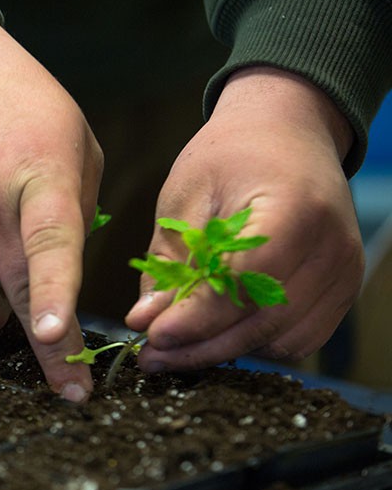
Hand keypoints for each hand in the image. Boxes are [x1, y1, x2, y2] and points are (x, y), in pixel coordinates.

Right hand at [0, 7, 103, 400]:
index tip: (59, 343)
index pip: (49, 245)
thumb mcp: (74, 139)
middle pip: (1, 286)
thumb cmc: (20, 102)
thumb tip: (63, 278)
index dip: (54, 299)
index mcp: (39, 172)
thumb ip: (74, 208)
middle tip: (63, 382)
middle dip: (38, 348)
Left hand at [125, 67, 362, 369]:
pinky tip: (213, 335)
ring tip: (173, 349)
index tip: (152, 336)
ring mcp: (345, 271)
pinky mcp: (343, 289)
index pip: (247, 282)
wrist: (286, 132)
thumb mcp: (185, 196)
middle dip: (202, 346)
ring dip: (225, 350)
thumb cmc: (230, 156)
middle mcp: (332, 246)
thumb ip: (169, 262)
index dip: (198, 317)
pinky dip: (254, 343)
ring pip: (282, 338)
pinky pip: (298, 337)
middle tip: (151, 358)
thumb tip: (144, 321)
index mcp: (294, 209)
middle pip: (265, 320)